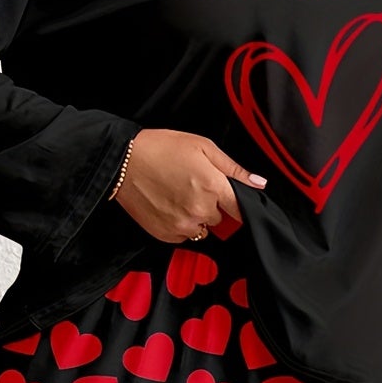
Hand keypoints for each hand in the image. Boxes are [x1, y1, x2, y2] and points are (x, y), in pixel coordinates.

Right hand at [112, 128, 267, 241]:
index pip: (241, 209)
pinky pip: (184, 236)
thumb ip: (233, 168)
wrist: (122, 162)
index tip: (236, 203)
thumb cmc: (161, 149)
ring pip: (202, 229)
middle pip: (220, 218)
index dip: (240, 205)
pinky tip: (168, 206)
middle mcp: (200, 210)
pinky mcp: (167, 235)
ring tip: (178, 195)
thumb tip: (259, 183)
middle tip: (193, 186)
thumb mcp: (202, 146)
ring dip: (196, 217)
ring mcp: (183, 225)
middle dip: (212, 204)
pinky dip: (180, 224)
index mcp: (213, 186)